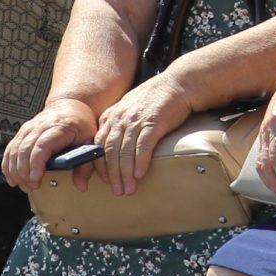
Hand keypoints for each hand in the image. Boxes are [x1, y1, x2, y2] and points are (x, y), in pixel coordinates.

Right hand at [1, 98, 97, 191]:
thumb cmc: (81, 125)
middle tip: (32, 186)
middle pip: (25, 149)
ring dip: (16, 171)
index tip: (36, 179)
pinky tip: (12, 177)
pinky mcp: (22, 132)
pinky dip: (8, 165)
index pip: (43, 145)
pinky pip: (10, 149)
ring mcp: (29, 127)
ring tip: (24, 185)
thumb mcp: (90, 143)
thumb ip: (86, 165)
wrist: (71, 106)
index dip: (36, 163)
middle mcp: (41, 125)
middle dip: (25, 172)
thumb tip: (82, 186)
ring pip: (15, 150)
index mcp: (60, 127)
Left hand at [93, 73, 195, 193]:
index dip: (99, 166)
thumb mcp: (128, 110)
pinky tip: (140, 175)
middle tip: (117, 191)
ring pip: (125, 151)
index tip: (104, 181)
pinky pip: (143, 145)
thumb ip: (117, 127)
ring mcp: (136, 119)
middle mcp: (120, 117)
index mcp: (111, 116)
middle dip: (112, 174)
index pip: (97, 145)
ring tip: (129, 189)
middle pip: (110, 151)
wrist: (178, 84)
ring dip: (125, 173)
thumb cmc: (154, 100)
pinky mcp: (154, 121)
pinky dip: (140, 162)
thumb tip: (111, 153)